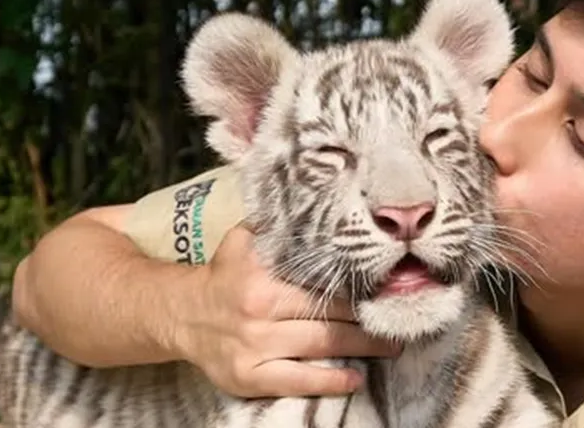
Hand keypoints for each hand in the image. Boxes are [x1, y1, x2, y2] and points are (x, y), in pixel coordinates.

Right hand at [172, 224, 399, 397]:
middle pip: (330, 314)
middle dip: (370, 318)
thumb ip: (279, 225)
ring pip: (321, 346)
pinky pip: (297, 381)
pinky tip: (355, 379)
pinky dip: (329, 382)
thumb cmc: (225, 274)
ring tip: (392, 346)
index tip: (388, 284)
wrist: (182, 314)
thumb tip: (319, 201)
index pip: (323, 279)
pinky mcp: (248, 376)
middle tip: (401, 317)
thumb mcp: (245, 239)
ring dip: (362, 347)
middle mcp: (260, 309)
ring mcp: (254, 346)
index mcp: (263, 274)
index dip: (359, 284)